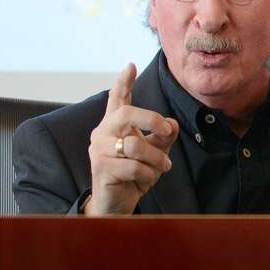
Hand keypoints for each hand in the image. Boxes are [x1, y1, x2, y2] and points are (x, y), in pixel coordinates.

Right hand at [84, 63, 179, 215]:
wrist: (116, 204)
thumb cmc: (135, 173)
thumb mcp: (155, 150)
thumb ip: (163, 135)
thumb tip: (170, 124)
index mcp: (115, 125)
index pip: (117, 98)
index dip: (124, 82)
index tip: (130, 65)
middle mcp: (103, 132)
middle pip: (126, 114)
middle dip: (152, 120)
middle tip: (165, 130)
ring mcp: (99, 150)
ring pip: (135, 145)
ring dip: (156, 159)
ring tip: (161, 167)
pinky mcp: (101, 168)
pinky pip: (134, 167)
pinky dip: (148, 175)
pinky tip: (147, 180)